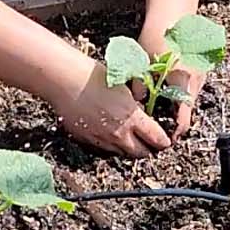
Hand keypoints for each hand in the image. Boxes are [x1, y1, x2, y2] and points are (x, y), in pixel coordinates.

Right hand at [49, 57, 170, 159]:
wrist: (65, 81)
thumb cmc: (94, 76)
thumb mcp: (124, 86)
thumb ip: (135, 106)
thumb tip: (141, 113)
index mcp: (133, 118)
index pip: (156, 139)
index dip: (163, 142)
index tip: (165, 141)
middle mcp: (119, 133)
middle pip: (141, 153)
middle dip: (148, 150)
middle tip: (150, 144)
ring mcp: (102, 140)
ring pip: (122, 154)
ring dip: (129, 149)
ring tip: (131, 141)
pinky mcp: (87, 141)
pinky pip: (104, 150)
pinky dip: (111, 146)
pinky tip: (110, 136)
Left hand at [139, 26, 206, 140]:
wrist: (174, 9)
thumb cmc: (159, 34)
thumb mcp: (143, 62)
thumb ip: (139, 86)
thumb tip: (135, 104)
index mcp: (184, 84)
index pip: (184, 119)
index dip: (175, 132)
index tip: (166, 139)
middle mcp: (197, 81)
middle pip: (188, 109)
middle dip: (174, 117)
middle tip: (158, 120)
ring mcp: (201, 72)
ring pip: (190, 96)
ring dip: (177, 102)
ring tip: (159, 101)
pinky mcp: (200, 64)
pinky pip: (192, 84)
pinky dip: (181, 88)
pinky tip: (166, 81)